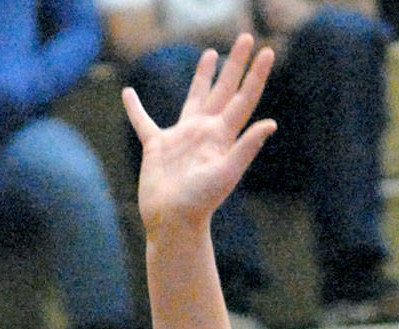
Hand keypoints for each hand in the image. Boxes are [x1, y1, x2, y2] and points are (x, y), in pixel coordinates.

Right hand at [123, 33, 276, 234]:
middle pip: (223, 89)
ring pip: (194, 97)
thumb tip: (270, 123)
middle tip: (246, 36)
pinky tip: (128, 93)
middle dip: (234, 64)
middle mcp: (204, 131)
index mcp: (222, 136)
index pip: (243, 99)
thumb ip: (246, 147)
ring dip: (202, 76)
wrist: (172, 222)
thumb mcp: (226, 173)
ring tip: (209, 54)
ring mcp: (181, 137)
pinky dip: (135, 108)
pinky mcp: (156, 147)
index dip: (255, 76)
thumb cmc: (200, 202)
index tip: (267, 51)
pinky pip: (144, 122)